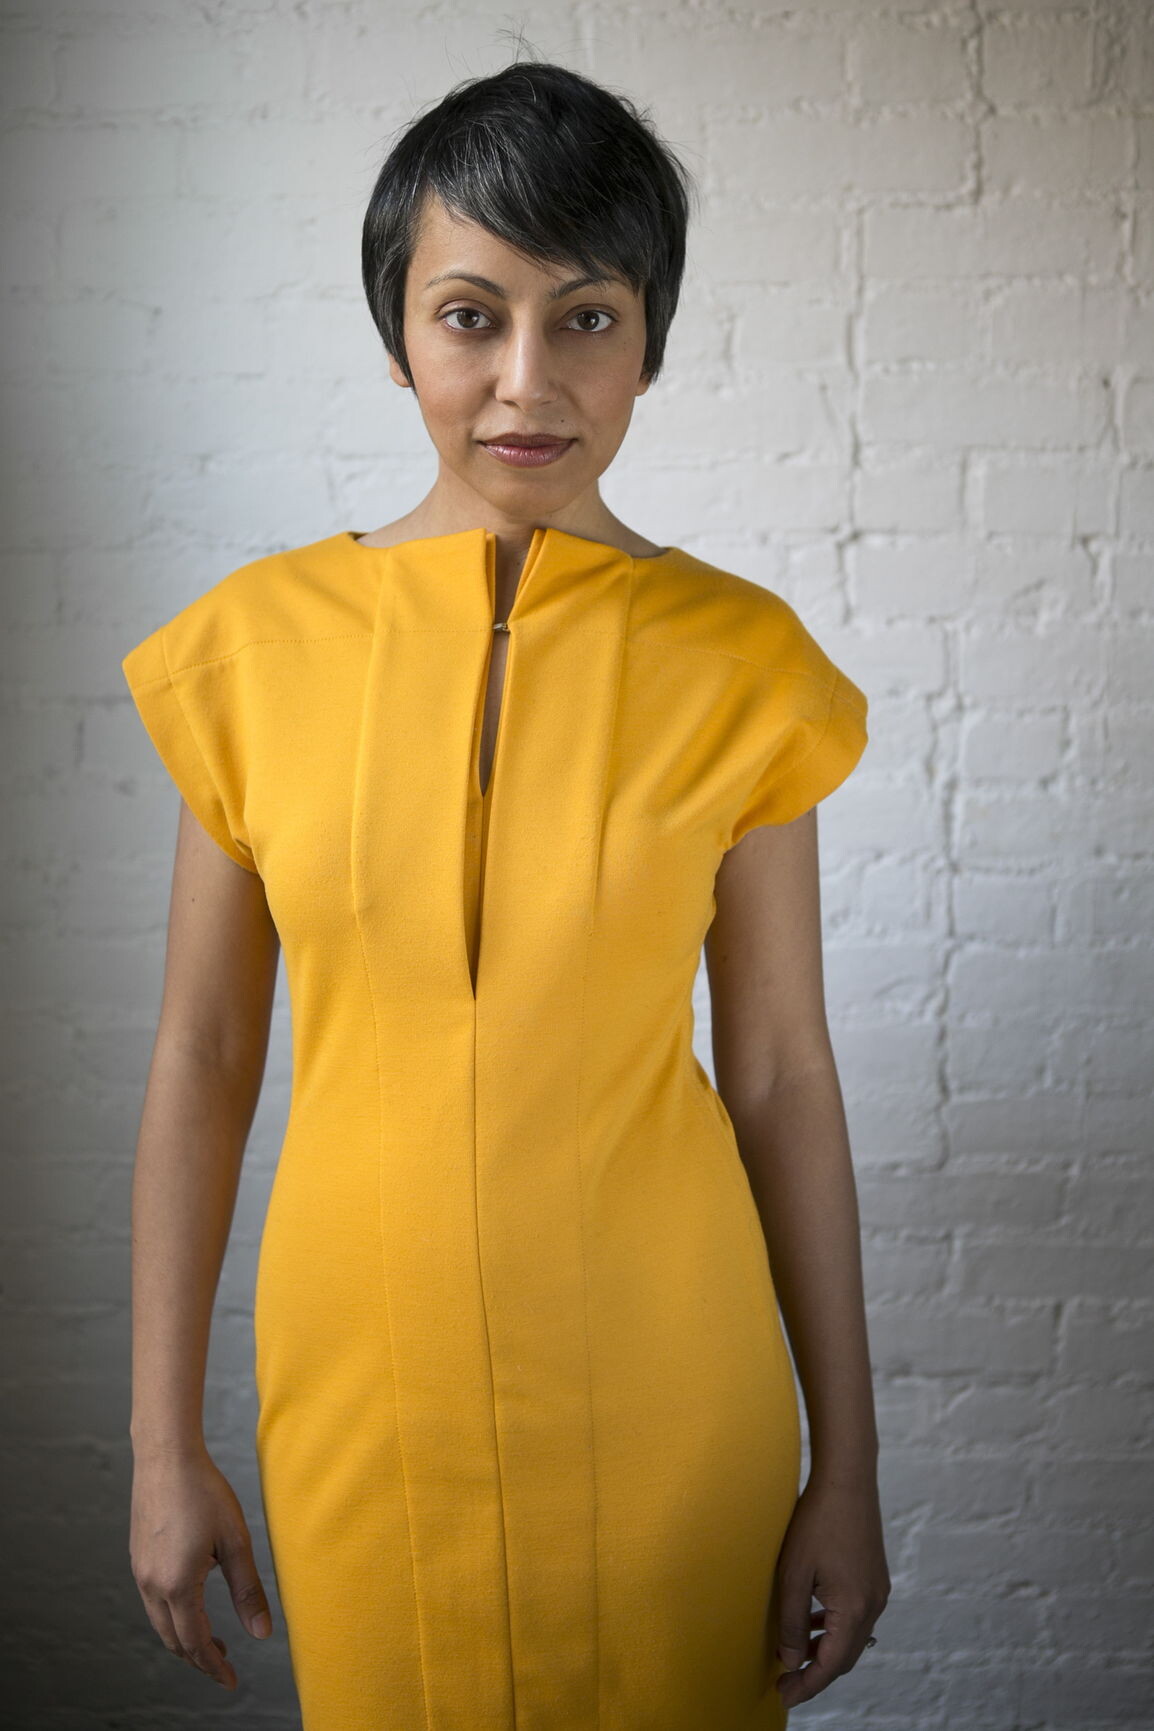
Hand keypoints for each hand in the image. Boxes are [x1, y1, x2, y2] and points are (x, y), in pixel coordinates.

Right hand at [130, 1443, 272, 1689]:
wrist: (166, 1456)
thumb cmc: (204, 1493)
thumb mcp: (235, 1541)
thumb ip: (247, 1591)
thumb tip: (262, 1634)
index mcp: (177, 1585)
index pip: (195, 1643)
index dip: (213, 1667)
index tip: (231, 1682)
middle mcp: (152, 1585)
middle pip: (174, 1640)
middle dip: (198, 1658)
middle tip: (224, 1663)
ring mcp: (140, 1572)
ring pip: (160, 1623)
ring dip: (184, 1638)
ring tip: (211, 1640)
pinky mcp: (137, 1558)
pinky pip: (153, 1602)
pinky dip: (172, 1616)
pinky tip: (190, 1604)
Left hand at [770, 1473, 889, 1708]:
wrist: (847, 1480)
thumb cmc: (816, 1522)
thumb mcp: (793, 1574)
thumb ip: (792, 1622)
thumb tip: (790, 1661)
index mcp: (854, 1609)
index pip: (831, 1665)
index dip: (807, 1685)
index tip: (785, 1696)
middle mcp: (873, 1605)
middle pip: (845, 1656)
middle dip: (815, 1673)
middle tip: (786, 1683)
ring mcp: (877, 1591)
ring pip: (852, 1637)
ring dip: (825, 1650)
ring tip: (794, 1656)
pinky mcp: (875, 1577)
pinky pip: (856, 1616)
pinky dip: (835, 1628)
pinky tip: (814, 1621)